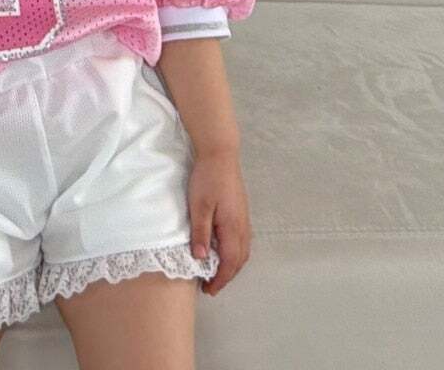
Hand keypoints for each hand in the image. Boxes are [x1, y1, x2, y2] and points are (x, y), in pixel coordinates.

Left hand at [187, 149, 251, 296]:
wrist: (220, 153)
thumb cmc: (207, 178)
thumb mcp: (199, 206)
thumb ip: (201, 233)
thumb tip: (201, 258)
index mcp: (233, 228)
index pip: (229, 263)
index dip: (220, 279)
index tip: (208, 290)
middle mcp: (243, 227)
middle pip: (238, 260)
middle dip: (226, 276)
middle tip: (210, 286)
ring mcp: (244, 219)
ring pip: (242, 251)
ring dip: (231, 265)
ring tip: (216, 272)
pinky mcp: (241, 211)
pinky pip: (242, 241)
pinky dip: (235, 253)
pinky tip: (223, 250)